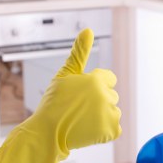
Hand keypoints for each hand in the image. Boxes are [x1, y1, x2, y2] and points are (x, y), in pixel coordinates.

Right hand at [28, 28, 121, 152]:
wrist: (47, 132)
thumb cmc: (54, 102)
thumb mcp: (64, 74)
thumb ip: (79, 53)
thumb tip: (88, 30)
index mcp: (97, 80)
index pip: (110, 79)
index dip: (95, 86)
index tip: (82, 95)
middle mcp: (106, 95)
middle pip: (112, 96)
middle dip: (99, 101)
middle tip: (79, 109)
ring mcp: (110, 114)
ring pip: (114, 112)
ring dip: (102, 116)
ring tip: (82, 120)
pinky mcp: (112, 130)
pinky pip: (115, 128)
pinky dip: (105, 131)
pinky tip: (89, 130)